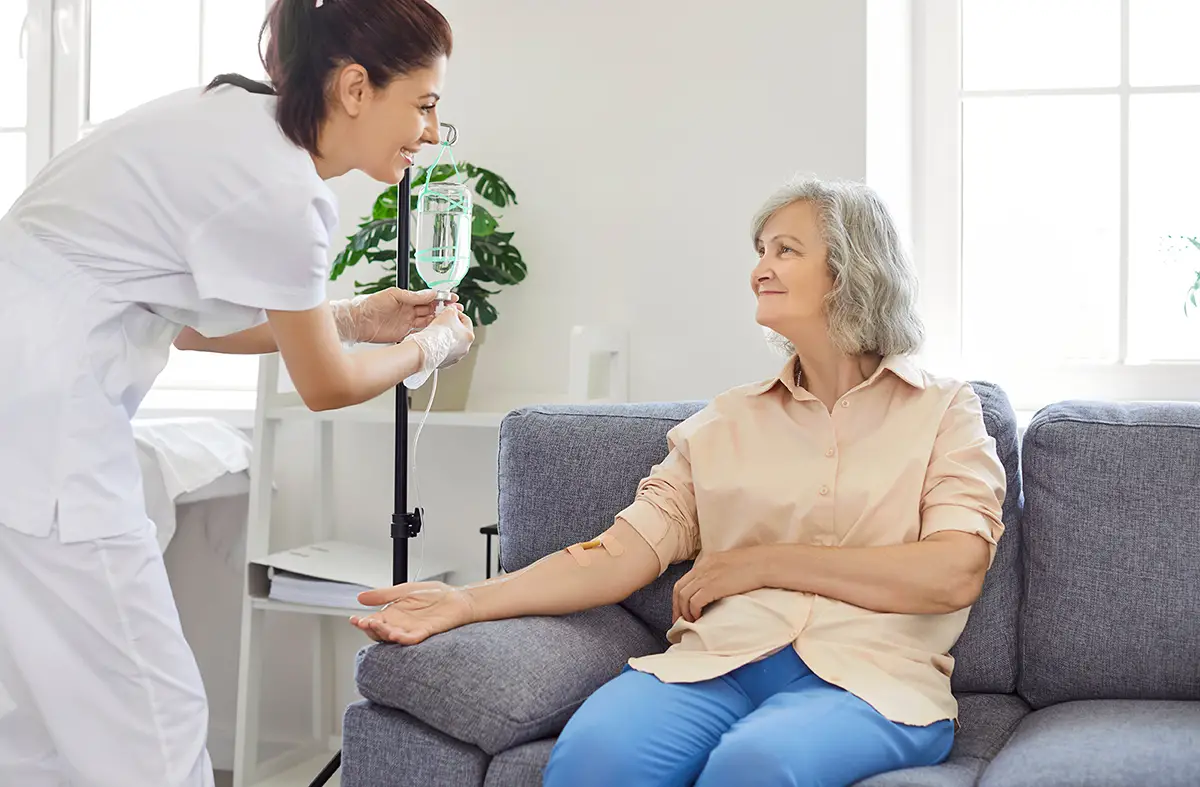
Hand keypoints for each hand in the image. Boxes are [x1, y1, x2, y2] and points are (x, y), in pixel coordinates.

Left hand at [334, 288, 459, 343]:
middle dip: (444, 311)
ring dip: (438, 322)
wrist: (357, 322)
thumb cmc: (370, 305)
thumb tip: (430, 293)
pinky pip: (419, 334)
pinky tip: (435, 333)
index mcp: (407, 299)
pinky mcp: (403, 335)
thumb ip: (412, 296)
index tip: (452, 298)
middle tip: (455, 312)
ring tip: (448, 323)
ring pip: (427, 322)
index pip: (428, 298)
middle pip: (431, 310)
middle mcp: (408, 311)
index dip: (441, 298)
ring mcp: (406, 323)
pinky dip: (428, 333)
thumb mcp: (393, 295)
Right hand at [350, 581, 475, 644]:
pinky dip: (403, 638)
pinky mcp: (425, 632)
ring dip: (384, 634)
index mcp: (393, 614)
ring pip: (393, 637)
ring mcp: (412, 630)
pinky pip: (412, 639)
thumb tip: (360, 597)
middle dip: (371, 629)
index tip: (354, 619)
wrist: (457, 598)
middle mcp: (400, 624)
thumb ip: (383, 594)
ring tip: (378, 627)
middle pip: (380, 632)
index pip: (373, 622)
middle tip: (365, 622)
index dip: (362, 622)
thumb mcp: (403, 590)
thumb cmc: (434, 594)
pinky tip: (396, 635)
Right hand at [425, 305, 474, 367]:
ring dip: (444, 335)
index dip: (456, 313)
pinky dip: (439, 345)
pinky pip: (443, 350)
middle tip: (442, 320)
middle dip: (450, 325)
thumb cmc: (440, 333)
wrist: (428, 348)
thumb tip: (452, 309)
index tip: (450, 311)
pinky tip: (433, 340)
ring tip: (435, 330)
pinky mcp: (446, 361)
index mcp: (469, 336)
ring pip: (451, 342)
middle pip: (458, 332)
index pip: (466, 320)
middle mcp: (465, 348)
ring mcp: (455, 356)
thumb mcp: (449, 312)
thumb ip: (453, 309)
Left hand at [672, 548, 763, 623]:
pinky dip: (693, 612)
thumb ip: (721, 573)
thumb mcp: (733, 565)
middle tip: (680, 620)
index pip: (685, 580)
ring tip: (690, 622)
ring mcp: (706, 576)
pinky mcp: (712, 586)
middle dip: (677, 607)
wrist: (766, 563)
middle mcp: (703, 567)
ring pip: (683, 596)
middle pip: (679, 588)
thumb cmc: (756, 565)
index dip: (680, 597)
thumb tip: (718, 589)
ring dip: (684, 612)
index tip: (682, 610)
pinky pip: (694, 602)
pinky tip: (699, 618)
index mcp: (707, 561)